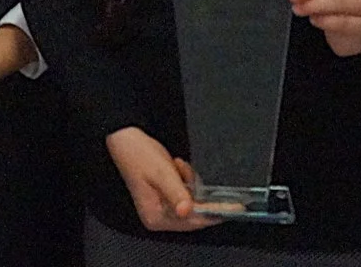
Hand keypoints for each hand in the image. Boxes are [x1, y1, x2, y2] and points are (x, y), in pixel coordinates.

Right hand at [105, 126, 221, 232]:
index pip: (192, 221)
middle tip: (192, 175)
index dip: (213, 213)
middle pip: (194, 214)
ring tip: (178, 167)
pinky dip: (186, 180)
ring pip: (193, 202)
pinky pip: (187, 194)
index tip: (233, 208)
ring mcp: (163, 208)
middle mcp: (158, 217)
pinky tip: (177, 168)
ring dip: (190, 183)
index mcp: (155, 216)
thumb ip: (177, 193)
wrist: (127, 139)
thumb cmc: (137, 155)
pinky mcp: (166, 198)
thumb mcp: (162, 174)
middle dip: (197, 194)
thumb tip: (187, 210)